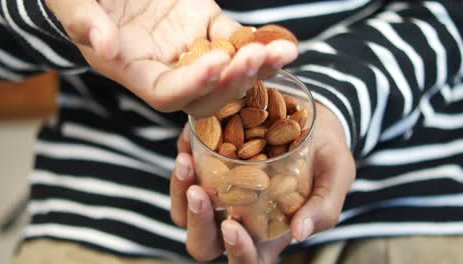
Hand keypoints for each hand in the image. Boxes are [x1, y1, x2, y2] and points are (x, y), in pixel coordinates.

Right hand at [46, 0, 297, 117]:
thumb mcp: (73, 2)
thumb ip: (84, 22)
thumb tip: (105, 46)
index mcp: (133, 70)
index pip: (166, 93)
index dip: (191, 84)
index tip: (216, 64)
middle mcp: (167, 68)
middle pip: (206, 92)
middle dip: (235, 80)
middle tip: (260, 58)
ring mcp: (190, 49)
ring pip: (228, 70)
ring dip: (258, 65)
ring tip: (284, 52)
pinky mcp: (206, 25)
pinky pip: (236, 39)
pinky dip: (258, 41)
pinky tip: (282, 41)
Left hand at [170, 103, 354, 261]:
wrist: (312, 120)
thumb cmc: (326, 154)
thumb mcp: (336, 176)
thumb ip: (324, 207)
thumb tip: (300, 233)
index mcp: (269, 231)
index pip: (248, 259)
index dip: (237, 252)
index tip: (232, 226)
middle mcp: (239, 218)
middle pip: (204, 242)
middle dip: (197, 222)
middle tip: (198, 192)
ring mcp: (220, 194)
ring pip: (184, 211)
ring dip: (179, 190)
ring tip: (186, 160)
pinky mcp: (209, 168)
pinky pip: (185, 174)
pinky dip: (183, 158)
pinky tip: (187, 140)